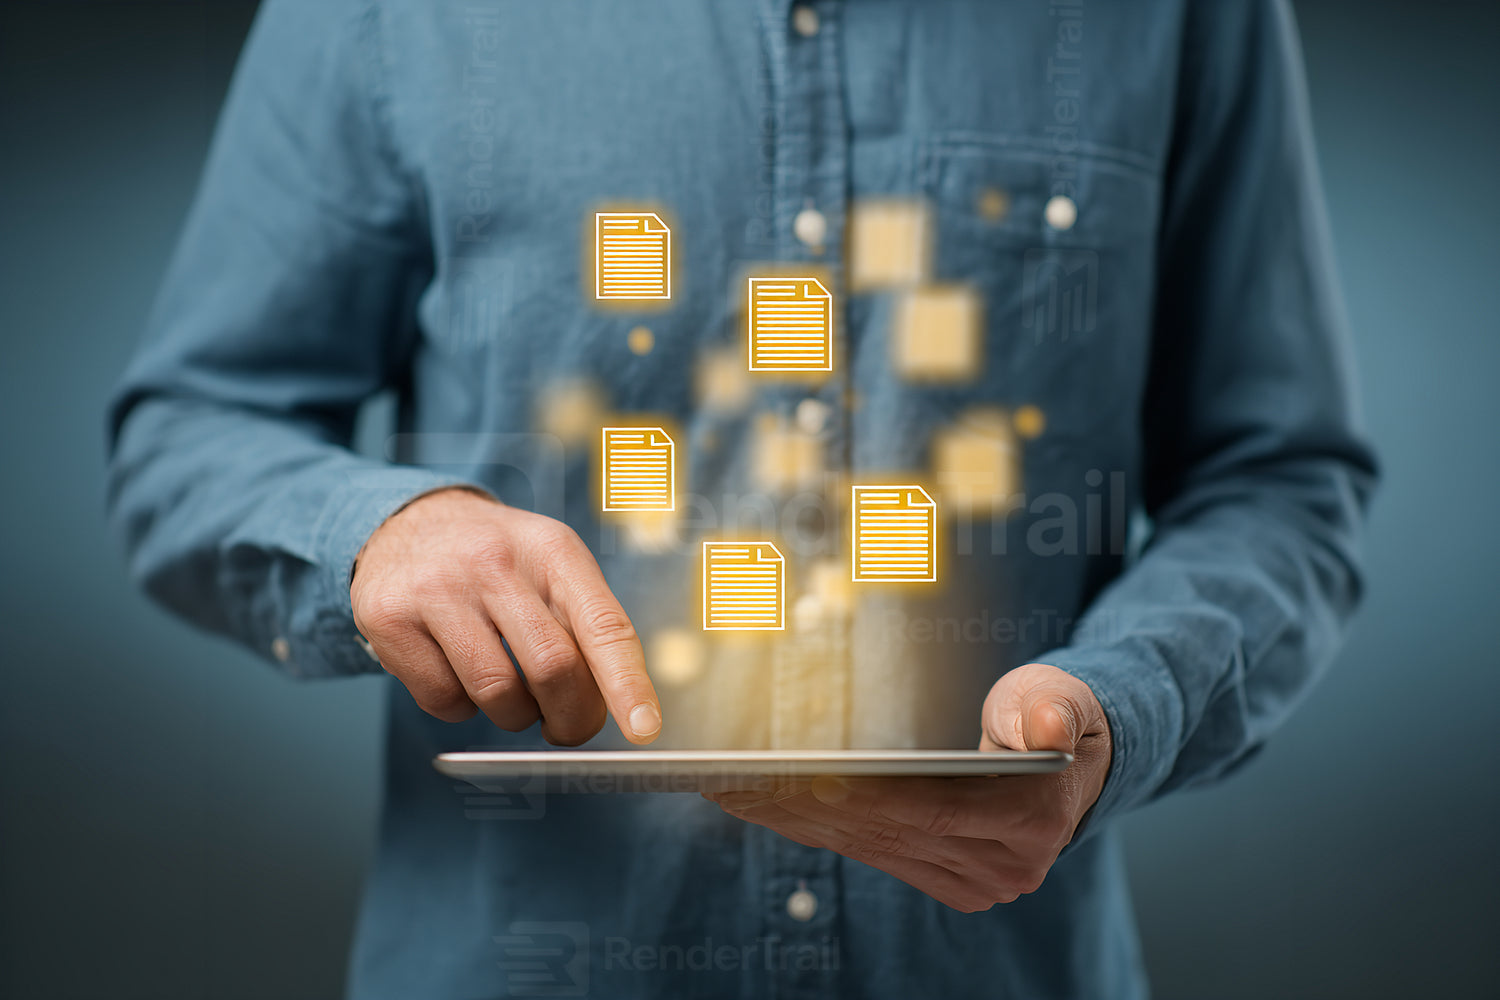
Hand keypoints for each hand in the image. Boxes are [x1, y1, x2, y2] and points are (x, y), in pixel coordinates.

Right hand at [350, 488, 660, 744]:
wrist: (408, 522)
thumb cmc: (499, 560)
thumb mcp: (551, 566)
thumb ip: (586, 626)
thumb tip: (618, 706)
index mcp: (552, 549)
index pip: (603, 624)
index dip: (627, 683)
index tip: (644, 728)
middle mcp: (494, 561)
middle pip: (552, 668)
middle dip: (570, 718)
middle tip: (567, 730)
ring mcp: (436, 588)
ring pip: (497, 694)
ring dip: (515, 716)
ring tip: (511, 692)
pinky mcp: (389, 618)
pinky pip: (444, 701)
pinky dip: (462, 708)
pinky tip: (460, 675)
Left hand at [705, 663, 1110, 911]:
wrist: (1077, 759)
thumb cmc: (1055, 712)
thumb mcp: (1059, 695)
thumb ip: (1051, 708)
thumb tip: (1043, 729)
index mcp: (1031, 820)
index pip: (925, 808)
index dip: (856, 792)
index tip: (792, 772)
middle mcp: (1003, 865)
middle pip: (885, 831)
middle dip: (804, 806)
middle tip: (733, 777)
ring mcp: (976, 881)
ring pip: (868, 847)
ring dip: (796, 822)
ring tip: (733, 789)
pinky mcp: (950, 881)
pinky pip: (871, 853)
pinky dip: (817, 830)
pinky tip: (767, 807)